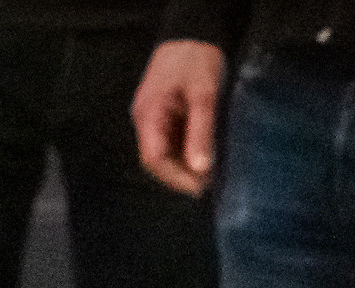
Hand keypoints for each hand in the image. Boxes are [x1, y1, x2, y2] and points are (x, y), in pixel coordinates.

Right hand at [131, 40, 225, 195]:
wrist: (192, 33)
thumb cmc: (196, 59)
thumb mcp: (204, 95)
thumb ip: (201, 132)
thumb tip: (202, 169)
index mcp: (149, 114)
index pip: (154, 158)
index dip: (176, 178)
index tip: (199, 187)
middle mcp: (145, 119)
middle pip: (157, 160)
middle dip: (180, 175)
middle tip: (207, 185)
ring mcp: (153, 117)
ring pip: (164, 152)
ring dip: (183, 165)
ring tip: (208, 174)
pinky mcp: (163, 115)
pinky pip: (170, 141)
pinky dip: (185, 152)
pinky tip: (203, 156)